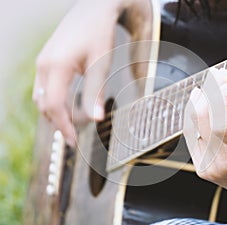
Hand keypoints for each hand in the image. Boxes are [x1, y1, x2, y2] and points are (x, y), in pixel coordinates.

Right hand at [32, 0, 125, 145]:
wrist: (95, 8)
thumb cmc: (99, 33)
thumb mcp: (100, 63)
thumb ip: (95, 92)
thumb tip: (96, 119)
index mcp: (56, 66)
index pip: (54, 105)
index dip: (63, 126)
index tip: (74, 141)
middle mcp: (44, 65)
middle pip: (44, 104)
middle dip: (58, 122)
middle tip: (75, 136)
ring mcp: (43, 61)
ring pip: (42, 97)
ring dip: (55, 113)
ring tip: (71, 124)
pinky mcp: (47, 59)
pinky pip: (44, 87)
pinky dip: (53, 101)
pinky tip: (66, 105)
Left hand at [183, 68, 226, 224]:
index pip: (221, 124)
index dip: (218, 100)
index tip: (225, 83)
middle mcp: (225, 162)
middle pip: (203, 122)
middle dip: (207, 94)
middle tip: (214, 78)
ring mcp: (211, 167)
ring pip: (193, 128)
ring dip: (197, 105)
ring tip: (204, 89)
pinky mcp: (203, 169)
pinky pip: (192, 138)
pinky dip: (194, 120)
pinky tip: (198, 107)